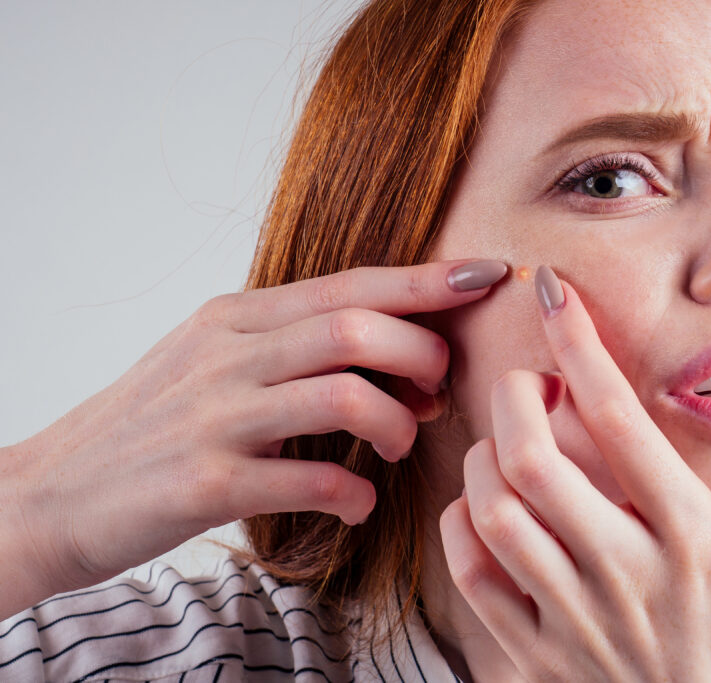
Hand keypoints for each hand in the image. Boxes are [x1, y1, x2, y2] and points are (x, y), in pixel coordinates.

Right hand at [0, 258, 507, 618]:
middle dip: (421, 354)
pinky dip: (355, 493)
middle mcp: (227, 355)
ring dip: (395, 422)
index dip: (426, 281)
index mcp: (235, 319)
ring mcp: (215, 417)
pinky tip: (358, 503)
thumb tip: (397, 354)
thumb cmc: (152, 428)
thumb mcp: (214, 361)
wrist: (52, 493)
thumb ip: (295, 348)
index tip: (488, 276)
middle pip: (354, 328)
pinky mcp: (204, 483)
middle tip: (439, 389)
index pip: (349, 284)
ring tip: (400, 446)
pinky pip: (310, 478)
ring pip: (342, 394)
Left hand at [439, 266, 710, 681]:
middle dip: (516, 394)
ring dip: (485, 455)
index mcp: (694, 543)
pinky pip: (473, 573)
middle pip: (531, 458)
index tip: (554, 293)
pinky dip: (463, 523)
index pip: (619, 421)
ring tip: (511, 442)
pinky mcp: (536, 657)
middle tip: (533, 380)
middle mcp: (624, 575)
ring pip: (493, 510)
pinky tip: (491, 508)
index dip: (579, 344)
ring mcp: (572, 619)